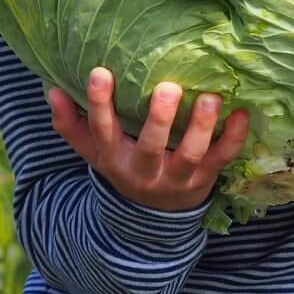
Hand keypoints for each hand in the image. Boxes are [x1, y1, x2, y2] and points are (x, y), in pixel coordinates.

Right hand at [47, 67, 250, 211]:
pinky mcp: (204, 180)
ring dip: (201, 128)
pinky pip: (221, 160)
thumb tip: (51, 90)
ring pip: (190, 155)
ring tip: (210, 99)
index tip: (101, 72)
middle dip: (159, 119)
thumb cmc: (123, 167)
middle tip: (168, 87)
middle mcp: (144, 170)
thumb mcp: (94, 152)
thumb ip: (71, 124)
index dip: (99, 104)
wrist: (153, 220)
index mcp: (114, 158)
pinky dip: (233, 138)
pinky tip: (242, 114)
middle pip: (150, 146)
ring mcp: (176, 177)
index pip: (102, 130)